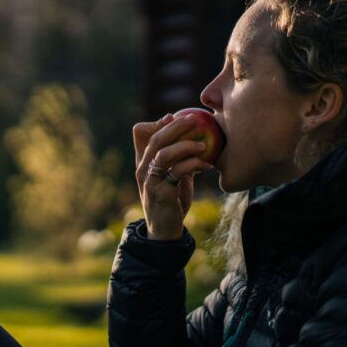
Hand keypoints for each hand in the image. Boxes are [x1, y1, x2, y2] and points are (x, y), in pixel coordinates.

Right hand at [133, 113, 214, 239]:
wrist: (165, 230)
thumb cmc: (172, 200)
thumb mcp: (173, 176)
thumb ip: (178, 159)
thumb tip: (195, 138)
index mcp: (143, 162)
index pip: (139, 133)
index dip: (156, 123)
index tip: (173, 116)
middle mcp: (143, 170)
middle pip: (155, 139)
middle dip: (175, 126)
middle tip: (194, 118)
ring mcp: (150, 182)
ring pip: (164, 154)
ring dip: (186, 146)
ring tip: (203, 145)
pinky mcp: (162, 194)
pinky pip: (177, 172)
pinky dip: (193, 165)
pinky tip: (206, 166)